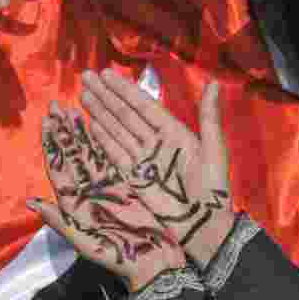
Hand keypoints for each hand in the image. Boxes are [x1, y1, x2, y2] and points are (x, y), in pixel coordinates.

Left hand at [27, 102, 185, 291]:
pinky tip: (97, 125)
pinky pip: (110, 159)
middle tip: (55, 104)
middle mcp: (87, 190)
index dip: (51, 144)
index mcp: (73, 202)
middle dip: (62, 130)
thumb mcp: (83, 240)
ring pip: (89, 152)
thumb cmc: (117, 254)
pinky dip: (103, 142)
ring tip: (72, 108)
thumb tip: (29, 201)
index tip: (46, 121)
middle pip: (71, 154)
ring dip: (80, 131)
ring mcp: (106, 186)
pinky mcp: (124, 185)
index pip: (58, 166)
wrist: (151, 262)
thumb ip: (58, 219)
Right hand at [80, 70, 233, 268]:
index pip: (144, 105)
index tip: (106, 73)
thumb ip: (210, 115)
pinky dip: (103, 139)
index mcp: (174, 132)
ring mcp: (142, 160)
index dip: (125, 89)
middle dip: (106, 95)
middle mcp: (155, 142)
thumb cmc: (213, 189)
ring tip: (83, 94)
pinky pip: (115, 154)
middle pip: (126, 114)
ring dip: (100, 112)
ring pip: (117, 130)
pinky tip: (91, 123)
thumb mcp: (214, 149)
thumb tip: (215, 82)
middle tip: (85, 76)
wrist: (203, 226)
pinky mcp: (133, 177)